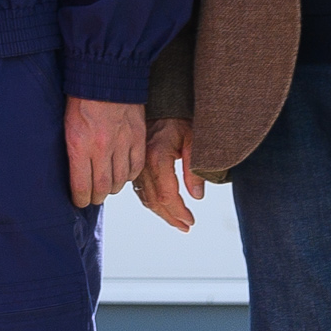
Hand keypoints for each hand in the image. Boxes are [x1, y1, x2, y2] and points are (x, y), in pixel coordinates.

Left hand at [65, 97, 145, 209]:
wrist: (105, 75)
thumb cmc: (79, 98)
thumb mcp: (66, 124)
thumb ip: (72, 149)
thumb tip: (73, 171)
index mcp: (79, 145)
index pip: (81, 185)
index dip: (80, 199)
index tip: (79, 202)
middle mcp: (102, 148)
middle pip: (102, 187)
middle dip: (96, 197)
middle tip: (92, 198)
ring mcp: (122, 143)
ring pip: (120, 180)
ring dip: (113, 188)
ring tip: (107, 188)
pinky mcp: (138, 137)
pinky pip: (136, 167)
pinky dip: (130, 175)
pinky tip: (124, 174)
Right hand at [136, 116, 204, 231]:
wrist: (160, 103)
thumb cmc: (179, 119)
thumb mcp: (193, 140)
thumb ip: (194, 169)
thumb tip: (197, 196)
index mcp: (157, 158)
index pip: (167, 195)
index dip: (179, 212)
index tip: (191, 221)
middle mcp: (142, 164)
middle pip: (154, 201)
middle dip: (171, 217)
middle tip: (186, 226)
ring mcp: (135, 165)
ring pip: (145, 198)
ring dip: (161, 213)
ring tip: (177, 222)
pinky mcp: (133, 165)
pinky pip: (139, 190)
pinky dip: (151, 202)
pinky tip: (162, 207)